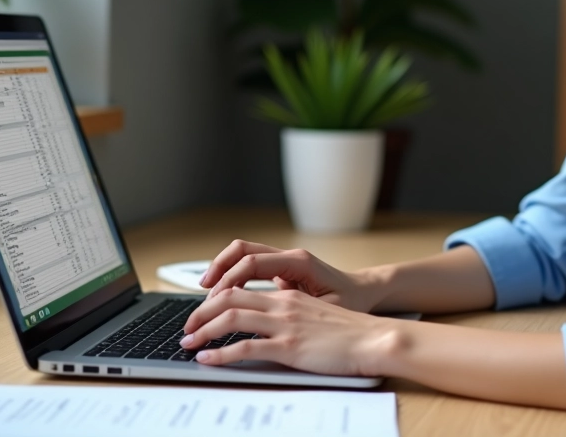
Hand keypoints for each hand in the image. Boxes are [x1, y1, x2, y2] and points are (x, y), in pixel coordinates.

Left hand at [180, 287, 398, 374]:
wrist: (374, 339)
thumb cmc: (349, 331)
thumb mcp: (315, 313)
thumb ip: (290, 312)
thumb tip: (267, 322)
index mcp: (288, 294)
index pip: (240, 286)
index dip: (214, 298)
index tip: (201, 312)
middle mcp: (283, 303)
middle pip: (228, 297)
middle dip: (200, 312)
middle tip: (187, 327)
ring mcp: (285, 324)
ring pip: (231, 318)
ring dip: (203, 331)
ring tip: (188, 343)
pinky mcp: (289, 347)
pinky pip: (245, 348)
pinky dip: (220, 354)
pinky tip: (208, 360)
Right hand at [200, 239, 380, 312]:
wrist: (364, 291)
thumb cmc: (350, 301)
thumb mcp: (328, 308)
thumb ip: (300, 309)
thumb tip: (270, 315)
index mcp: (298, 262)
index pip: (252, 262)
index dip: (228, 279)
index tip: (213, 298)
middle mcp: (288, 256)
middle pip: (242, 250)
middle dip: (218, 268)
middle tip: (201, 292)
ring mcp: (283, 260)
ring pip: (243, 254)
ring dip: (222, 269)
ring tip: (206, 292)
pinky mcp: (281, 269)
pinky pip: (250, 265)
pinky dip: (233, 275)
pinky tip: (223, 294)